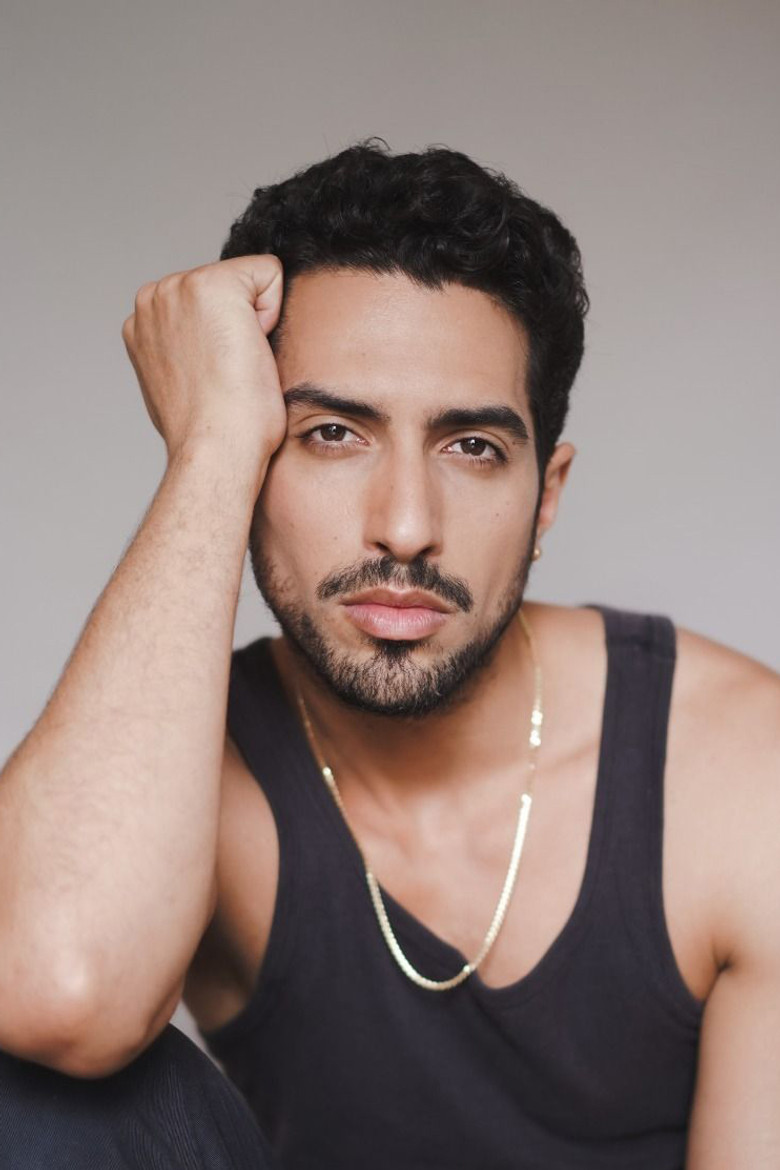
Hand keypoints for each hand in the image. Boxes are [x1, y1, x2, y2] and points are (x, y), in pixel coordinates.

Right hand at [122, 255, 286, 467]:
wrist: (216, 446)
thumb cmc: (209, 430)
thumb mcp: (182, 383)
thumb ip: (184, 351)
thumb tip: (201, 353)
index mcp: (144, 321)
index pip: (208, 303)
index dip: (226, 337)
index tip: (214, 374)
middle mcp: (153, 297)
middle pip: (230, 286)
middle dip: (240, 324)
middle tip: (227, 372)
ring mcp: (177, 287)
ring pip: (248, 281)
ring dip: (253, 321)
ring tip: (234, 364)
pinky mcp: (212, 285)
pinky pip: (269, 272)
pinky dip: (273, 309)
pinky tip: (249, 348)